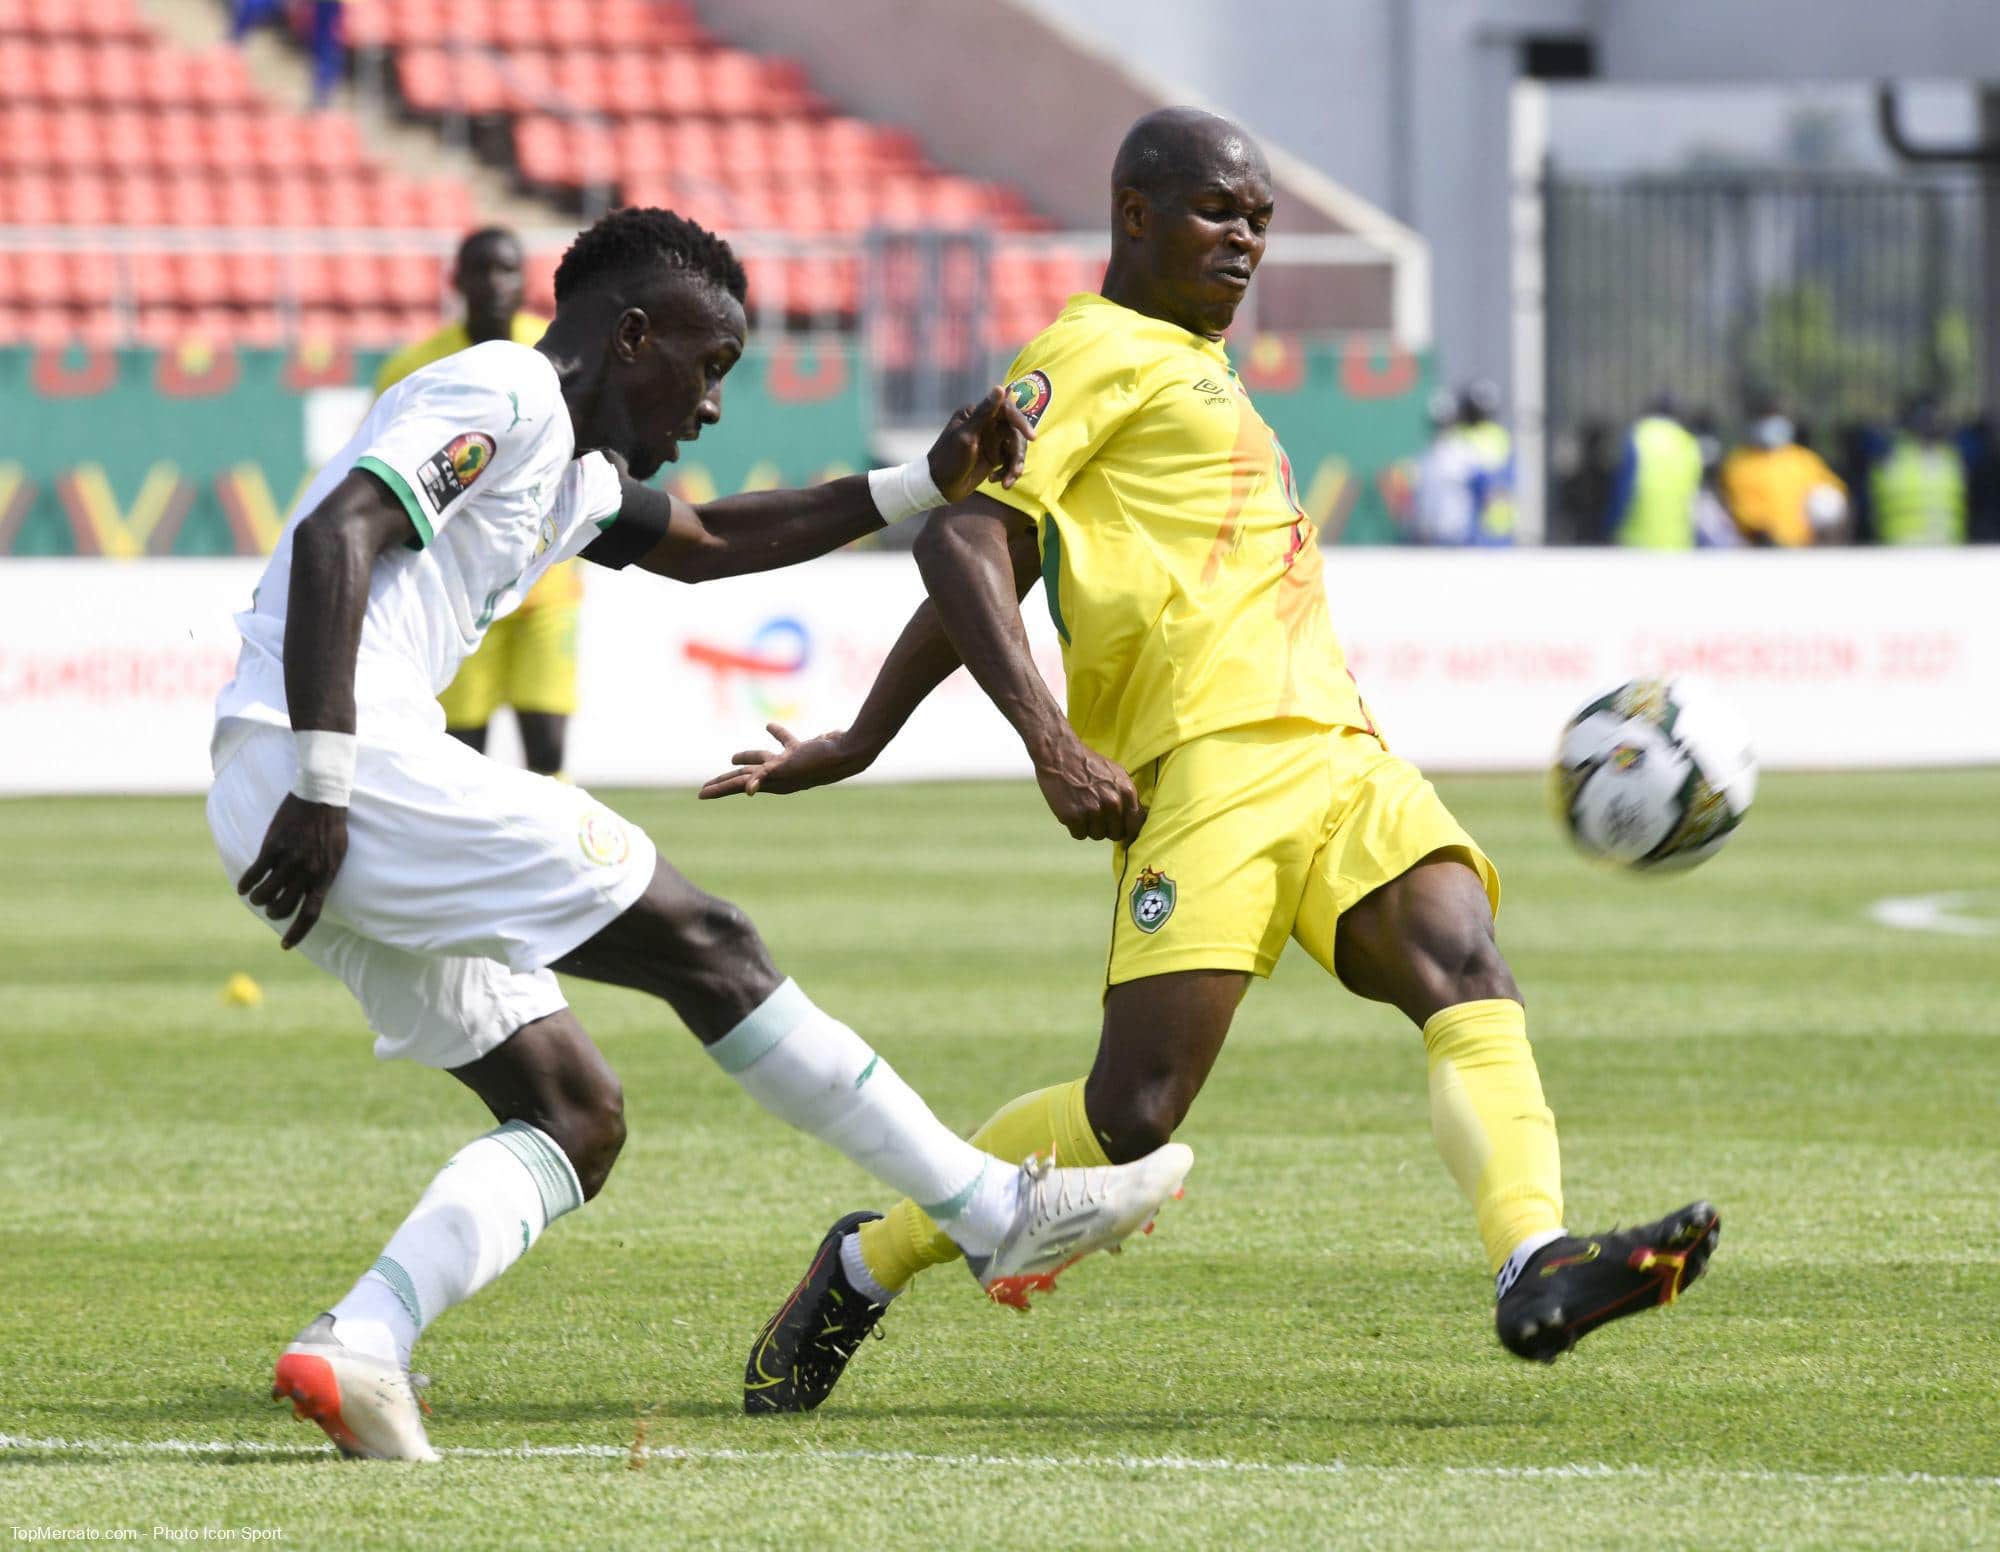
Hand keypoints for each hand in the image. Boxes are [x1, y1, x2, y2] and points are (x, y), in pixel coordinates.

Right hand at [236, 793, 347, 948]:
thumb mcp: (336, 855)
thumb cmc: (331, 827)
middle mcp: (308, 872)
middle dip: (274, 912)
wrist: (321, 797)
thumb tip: (313, 895)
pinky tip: (242, 886)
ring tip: (255, 895)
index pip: (311, 914)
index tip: (286, 946)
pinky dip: (245, 884)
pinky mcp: (273, 847)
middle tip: (269, 906)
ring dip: (257, 899)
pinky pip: (254, 875)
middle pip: (284, 908)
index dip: (297, 933)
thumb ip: (323, 875)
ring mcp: (290, 860)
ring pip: (265, 895)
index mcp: (325, 876)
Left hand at [699, 723, 877, 799]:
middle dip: (725, 780)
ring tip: (732, 757)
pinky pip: (784, 742)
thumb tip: (748, 791)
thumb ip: (768, 776)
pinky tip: (768, 726)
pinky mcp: (801, 751)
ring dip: (747, 757)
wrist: (848, 753)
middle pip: (744, 776)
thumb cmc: (819, 762)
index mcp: (773, 782)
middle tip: (705, 788)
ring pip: (761, 760)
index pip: (738, 784)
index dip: (719, 788)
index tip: (701, 794)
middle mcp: (778, 776)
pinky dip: (776, 733)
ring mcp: (789, 764)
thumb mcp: (790, 769)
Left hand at [926, 385, 1036, 500]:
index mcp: (977, 414)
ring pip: (1015, 448)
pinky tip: (997, 482)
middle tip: (1016, 471)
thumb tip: (1000, 388)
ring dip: (1014, 466)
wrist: (938, 487)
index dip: (1021, 422)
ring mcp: (991, 441)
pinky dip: (1008, 472)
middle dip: (1018, 452)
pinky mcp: (994, 457)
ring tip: (1006, 482)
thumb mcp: (966, 436)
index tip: (1031, 437)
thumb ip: (984, 413)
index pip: (1007, 410)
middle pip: (1015, 432)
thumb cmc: (948, 459)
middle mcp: (986, 425)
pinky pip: (1010, 461)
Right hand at [1032, 730, 1146, 842]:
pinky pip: (1079, 835)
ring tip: (1083, 810)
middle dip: (1107, 828)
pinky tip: (1072, 812)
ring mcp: (1093, 811)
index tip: (1125, 837)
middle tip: (1096, 816)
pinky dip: (1075, 827)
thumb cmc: (1090, 764)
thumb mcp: (1117, 774)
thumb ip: (1128, 796)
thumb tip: (1136, 819)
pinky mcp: (1074, 817)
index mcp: (1127, 792)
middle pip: (1115, 834)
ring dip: (1090, 827)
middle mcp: (1113, 803)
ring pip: (1097, 836)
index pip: (1136, 824)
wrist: (1061, 755)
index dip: (1130, 833)